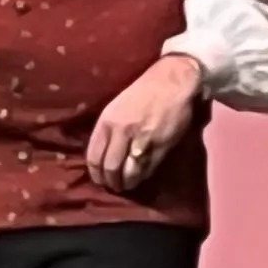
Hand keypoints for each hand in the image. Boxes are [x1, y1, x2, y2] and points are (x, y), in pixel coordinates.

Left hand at [84, 53, 207, 193]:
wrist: (173, 80)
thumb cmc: (143, 91)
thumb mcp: (117, 106)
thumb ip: (109, 129)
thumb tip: (104, 154)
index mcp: (107, 121)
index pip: (94, 157)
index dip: (96, 173)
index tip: (99, 179)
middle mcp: (122, 132)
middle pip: (111, 167)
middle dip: (111, 181)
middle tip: (114, 186)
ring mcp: (142, 139)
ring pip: (130, 171)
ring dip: (128, 182)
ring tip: (128, 185)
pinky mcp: (162, 144)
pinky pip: (149, 167)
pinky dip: (144, 175)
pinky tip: (142, 176)